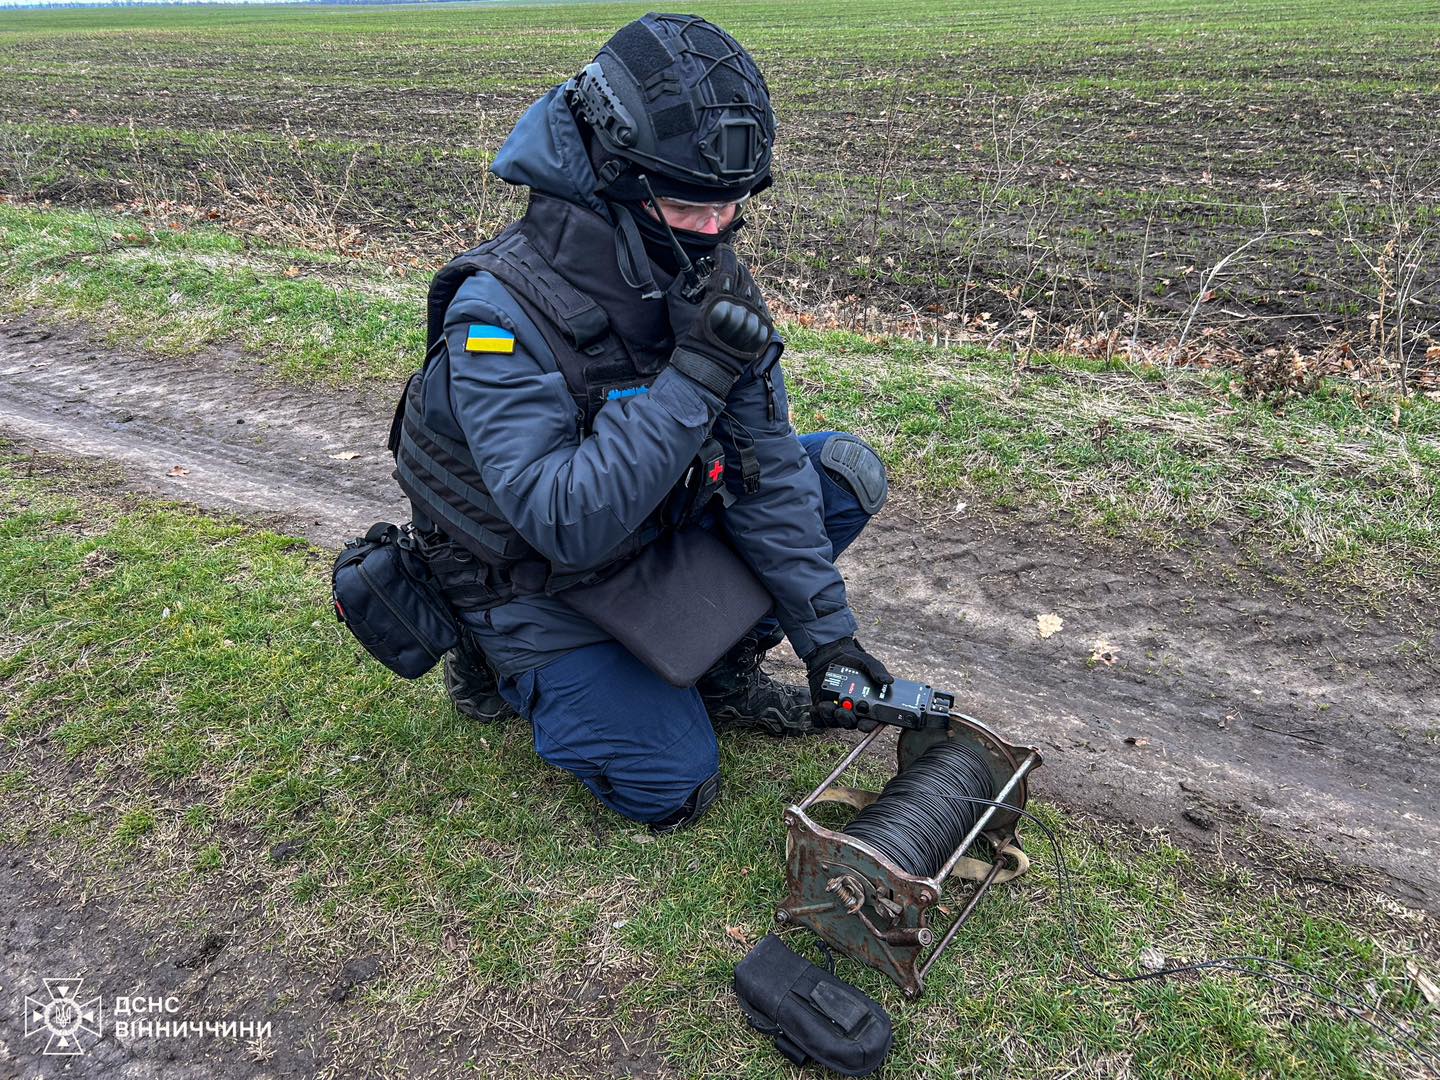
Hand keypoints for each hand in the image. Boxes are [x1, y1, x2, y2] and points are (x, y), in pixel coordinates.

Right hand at [666, 245, 773, 400]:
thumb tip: (683, 272)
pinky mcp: (762, 329)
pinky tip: (745, 300)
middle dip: (734, 266)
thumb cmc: (689, 340)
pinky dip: (753, 300)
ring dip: (744, 282)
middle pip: (743, 275)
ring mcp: (753, 317)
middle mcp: (740, 305)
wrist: (706, 369)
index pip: (727, 266)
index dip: (724, 254)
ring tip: (736, 283)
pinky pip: (761, 307)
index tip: (720, 250)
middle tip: (726, 266)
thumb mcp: (677, 309)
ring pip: (754, 290)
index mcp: (720, 297)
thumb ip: (678, 286)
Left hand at [803, 636, 893, 729]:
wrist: (831, 654)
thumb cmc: (853, 660)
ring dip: (831, 716)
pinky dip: (818, 716)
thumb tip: (888, 680)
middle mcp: (854, 710)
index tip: (863, 724)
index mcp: (869, 702)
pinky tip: (816, 708)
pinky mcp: (825, 708)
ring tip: (827, 705)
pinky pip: (821, 719)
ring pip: (836, 722)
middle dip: (847, 720)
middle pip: (853, 723)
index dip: (869, 725)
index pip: (872, 719)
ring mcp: (839, 710)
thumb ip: (877, 671)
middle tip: (842, 711)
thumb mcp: (868, 663)